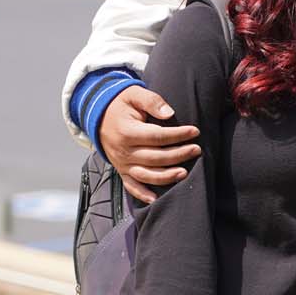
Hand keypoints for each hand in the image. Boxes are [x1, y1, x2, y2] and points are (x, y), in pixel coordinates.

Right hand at [101, 86, 199, 203]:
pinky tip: (156, 200)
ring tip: (184, 173)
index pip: (157, 136)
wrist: (98, 115)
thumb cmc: (121, 104)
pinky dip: (142, 194)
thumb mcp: (134, 94)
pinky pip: (131, 186)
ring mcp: (122, 163)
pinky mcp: (121, 170)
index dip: (177, 135)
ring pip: (146, 175)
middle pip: (155, 157)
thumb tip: (169, 113)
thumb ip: (151, 101)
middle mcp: (124, 151)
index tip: (194, 131)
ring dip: (166, 177)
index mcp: (127, 132)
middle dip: (178, 155)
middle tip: (196, 150)